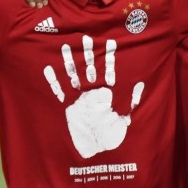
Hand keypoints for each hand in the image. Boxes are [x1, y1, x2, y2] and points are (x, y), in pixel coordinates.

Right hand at [43, 35, 143, 158]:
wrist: (96, 150)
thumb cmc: (112, 135)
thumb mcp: (126, 117)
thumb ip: (132, 100)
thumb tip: (140, 83)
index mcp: (108, 94)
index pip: (109, 71)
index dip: (109, 58)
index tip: (110, 42)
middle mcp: (93, 93)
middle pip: (90, 68)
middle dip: (88, 53)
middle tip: (85, 36)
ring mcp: (79, 98)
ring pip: (73, 75)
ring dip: (69, 61)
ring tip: (64, 46)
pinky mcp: (68, 106)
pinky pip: (59, 91)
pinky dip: (53, 80)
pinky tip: (47, 68)